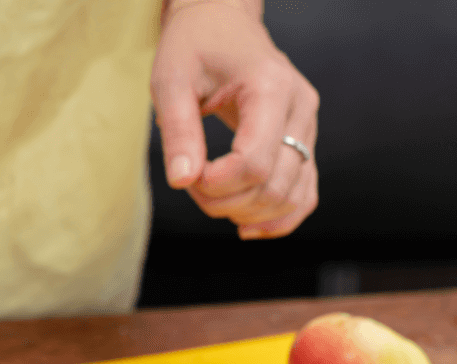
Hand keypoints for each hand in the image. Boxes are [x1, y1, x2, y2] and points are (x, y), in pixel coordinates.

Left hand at [151, 1, 318, 238]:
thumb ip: (177, 131)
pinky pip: (304, 194)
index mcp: (271, 88)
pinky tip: (246, 226)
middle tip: (191, 183)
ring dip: (247, 213)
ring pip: (292, 197)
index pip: (254, 163)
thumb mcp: (171, 81)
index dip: (217, 186)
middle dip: (225, 202)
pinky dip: (278, 218)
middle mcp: (300, 109)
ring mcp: (308, 127)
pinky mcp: (304, 142)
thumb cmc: (194, 46)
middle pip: (273, 186)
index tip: (187, 176)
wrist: (222, 22)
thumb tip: (182, 181)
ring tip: (211, 197)